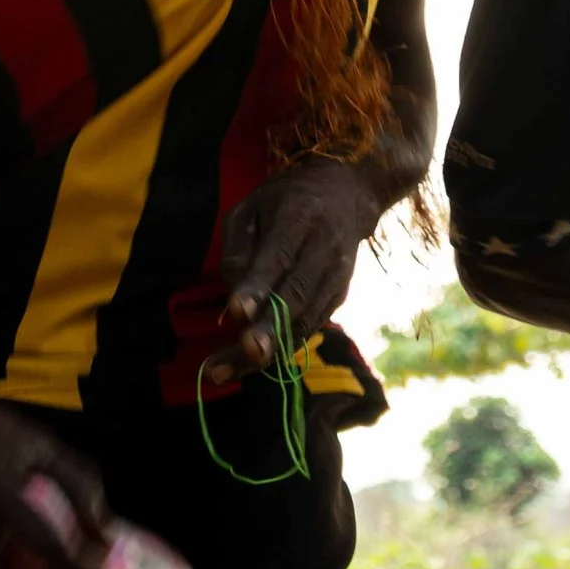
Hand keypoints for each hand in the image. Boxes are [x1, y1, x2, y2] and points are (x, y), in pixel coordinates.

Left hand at [209, 157, 381, 381]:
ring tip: (222, 372)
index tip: (236, 311)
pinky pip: (307, 328)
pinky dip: (278, 349)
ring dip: (266, 352)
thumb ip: (238, 249)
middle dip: (269, 328)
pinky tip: (244, 365)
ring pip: (303, 321)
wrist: (347, 196)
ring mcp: (337, 277)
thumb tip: (232, 303)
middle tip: (244, 352)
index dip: (258, 285)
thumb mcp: (252, 207)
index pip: (278, 256)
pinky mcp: (338, 297)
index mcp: (300, 217)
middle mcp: (325, 249)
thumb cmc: (286, 201)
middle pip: (296, 295)